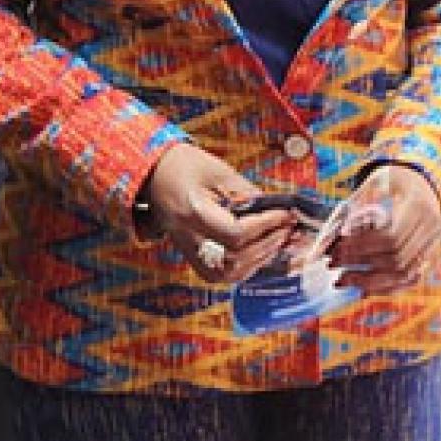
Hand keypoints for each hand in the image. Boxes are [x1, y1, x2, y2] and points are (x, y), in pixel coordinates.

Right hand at [143, 144, 294, 284]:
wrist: (152, 174)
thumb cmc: (183, 165)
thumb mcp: (218, 171)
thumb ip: (247, 193)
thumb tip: (275, 210)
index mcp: (192, 213)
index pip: (236, 233)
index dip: (266, 225)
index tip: (286, 214)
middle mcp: (188, 237)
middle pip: (234, 258)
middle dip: (268, 244)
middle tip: (288, 228)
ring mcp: (187, 250)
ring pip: (227, 274)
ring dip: (259, 260)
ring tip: (278, 240)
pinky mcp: (190, 255)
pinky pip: (219, 275)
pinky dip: (244, 268)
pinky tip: (260, 253)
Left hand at [328, 163, 440, 295]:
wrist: (425, 182)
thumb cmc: (394, 181)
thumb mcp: (373, 184)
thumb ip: (351, 210)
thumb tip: (326, 243)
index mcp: (418, 206)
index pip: (391, 237)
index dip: (363, 246)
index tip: (338, 249)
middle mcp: (431, 228)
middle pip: (397, 258)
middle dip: (361, 265)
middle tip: (333, 265)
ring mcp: (434, 243)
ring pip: (404, 274)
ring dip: (370, 281)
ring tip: (342, 280)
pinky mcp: (430, 255)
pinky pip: (410, 279)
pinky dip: (386, 287)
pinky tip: (363, 289)